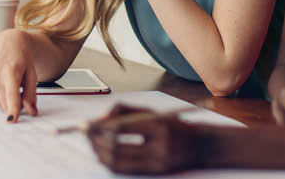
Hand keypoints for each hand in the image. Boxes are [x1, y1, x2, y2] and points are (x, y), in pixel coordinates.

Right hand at [0, 28, 38, 121]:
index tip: (12, 120)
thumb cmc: (22, 57)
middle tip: (21, 92)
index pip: (11, 95)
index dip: (12, 109)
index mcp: (10, 71)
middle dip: (14, 105)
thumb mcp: (32, 73)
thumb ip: (31, 94)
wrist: (7, 41)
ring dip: (6, 99)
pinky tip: (1, 81)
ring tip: (10, 83)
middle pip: (5, 103)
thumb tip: (32, 112)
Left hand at [87, 104, 207, 173]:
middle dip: (95, 140)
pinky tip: (103, 153)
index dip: (100, 126)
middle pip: (116, 147)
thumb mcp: (152, 112)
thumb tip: (97, 119)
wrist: (200, 145)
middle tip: (84, 132)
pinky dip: (108, 161)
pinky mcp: (154, 174)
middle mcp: (159, 147)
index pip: (122, 126)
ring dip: (98, 151)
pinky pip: (123, 170)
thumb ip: (125, 111)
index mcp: (159, 125)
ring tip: (92, 141)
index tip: (86, 123)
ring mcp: (156, 164)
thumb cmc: (173, 124)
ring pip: (115, 161)